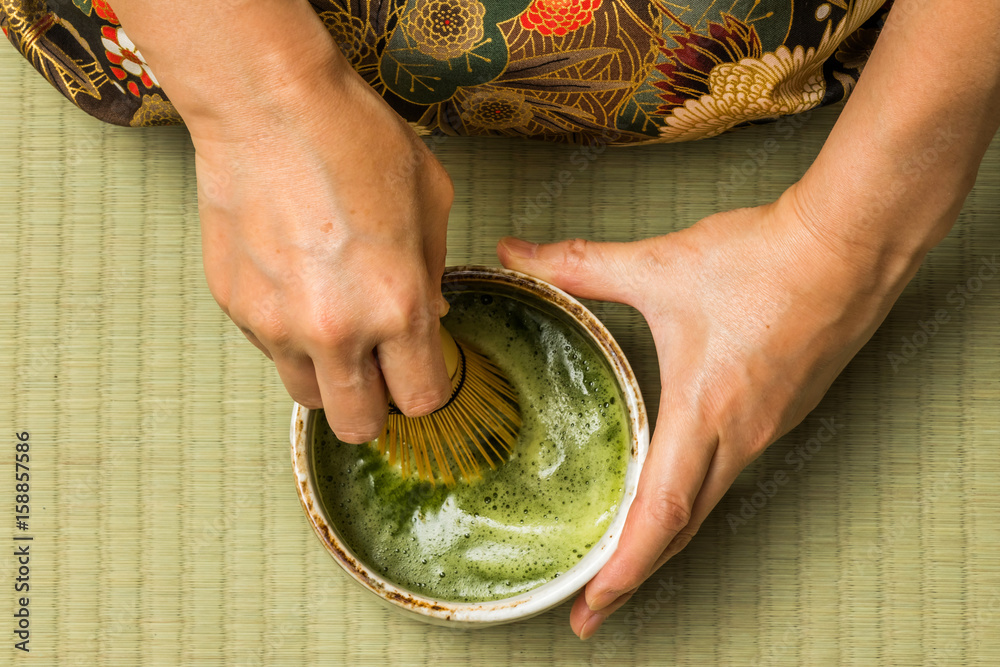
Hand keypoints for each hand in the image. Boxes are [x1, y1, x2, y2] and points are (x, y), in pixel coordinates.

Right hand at [193, 56, 454, 441]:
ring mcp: (276, 324)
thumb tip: (429, 316)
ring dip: (329, 376)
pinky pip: (270, 349)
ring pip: (308, 396)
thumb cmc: (354, 138)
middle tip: (380, 371)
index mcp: (397, 306)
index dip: (426, 388)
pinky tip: (298, 285)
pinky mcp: (235, 308)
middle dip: (376, 406)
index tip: (421, 371)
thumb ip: (434, 272)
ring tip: (336, 326)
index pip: (420, 399)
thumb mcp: (430, 199)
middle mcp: (335, 330)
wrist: (268, 105)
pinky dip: (289, 336)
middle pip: (358, 424)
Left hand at [498, 186, 923, 637]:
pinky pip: (732, 473)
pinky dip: (696, 500)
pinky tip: (676, 491)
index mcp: (706, 411)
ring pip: (710, 503)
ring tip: (625, 563)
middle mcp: (741, 434)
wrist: (851, 244)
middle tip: (592, 611)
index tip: (591, 605)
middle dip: (634, 577)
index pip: (660, 512)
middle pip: (684, 528)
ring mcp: (768, 428)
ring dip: (665, 540)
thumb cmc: (762, 260)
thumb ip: (579, 264)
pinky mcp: (784, 411)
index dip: (623, 566)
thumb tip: (514, 253)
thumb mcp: (658, 264)